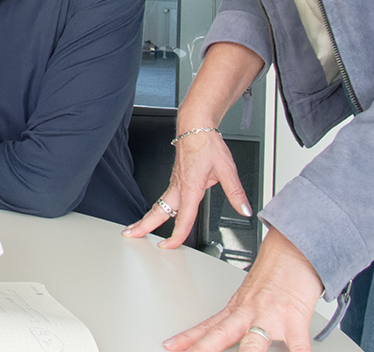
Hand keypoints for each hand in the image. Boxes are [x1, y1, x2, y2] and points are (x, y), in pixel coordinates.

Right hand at [122, 126, 249, 248]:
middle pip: (158, 211)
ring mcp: (175, 183)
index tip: (168, 246)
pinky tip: (157, 213)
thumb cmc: (207, 144)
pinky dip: (155, 209)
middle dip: (143, 225)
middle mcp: (179, 186)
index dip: (176, 235)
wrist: (195, 126)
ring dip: (146, 218)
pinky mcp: (175, 179)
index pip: (183, 218)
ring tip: (135, 229)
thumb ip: (235, 192)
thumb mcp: (227, 169)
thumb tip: (244, 209)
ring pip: (158, 205)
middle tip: (129, 235)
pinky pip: (163, 198)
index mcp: (190, 187)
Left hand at [162, 229, 323, 351]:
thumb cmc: (276, 270)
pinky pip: (298, 347)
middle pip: (221, 335)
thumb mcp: (251, 294)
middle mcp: (249, 312)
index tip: (170, 346)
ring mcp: (271, 318)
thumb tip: (235, 330)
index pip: (207, 326)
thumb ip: (241, 315)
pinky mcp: (295, 321)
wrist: (294, 248)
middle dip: (204, 349)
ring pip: (254, 344)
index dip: (188, 338)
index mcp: (237, 307)